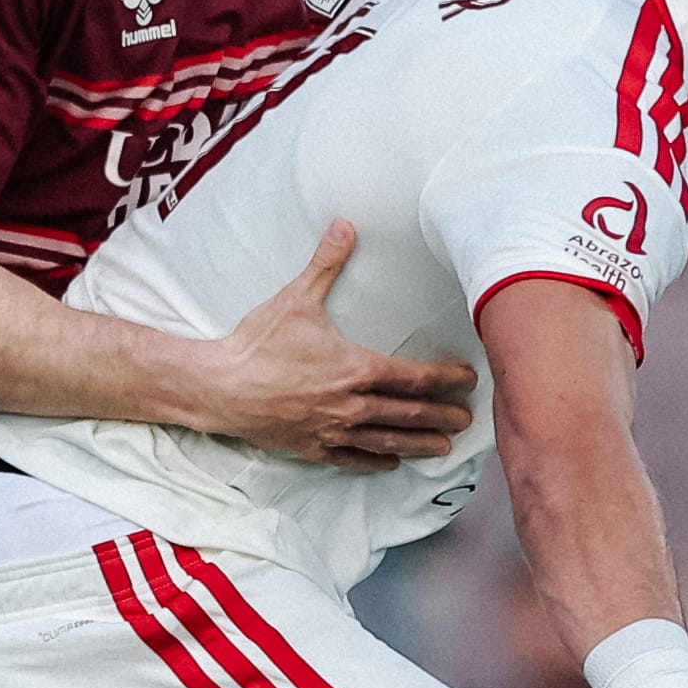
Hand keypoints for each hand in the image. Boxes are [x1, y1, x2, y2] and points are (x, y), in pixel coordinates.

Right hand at [181, 225, 472, 466]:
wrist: (220, 388)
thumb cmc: (258, 344)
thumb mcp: (295, 299)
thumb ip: (326, 263)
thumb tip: (345, 225)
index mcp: (356, 369)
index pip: (416, 378)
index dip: (447, 380)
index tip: (467, 380)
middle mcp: (352, 405)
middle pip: (411, 415)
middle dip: (443, 417)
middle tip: (467, 420)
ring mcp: (333, 430)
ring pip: (389, 442)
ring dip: (420, 445)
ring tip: (444, 448)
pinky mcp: (312, 447)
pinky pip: (353, 459)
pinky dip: (376, 462)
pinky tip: (391, 463)